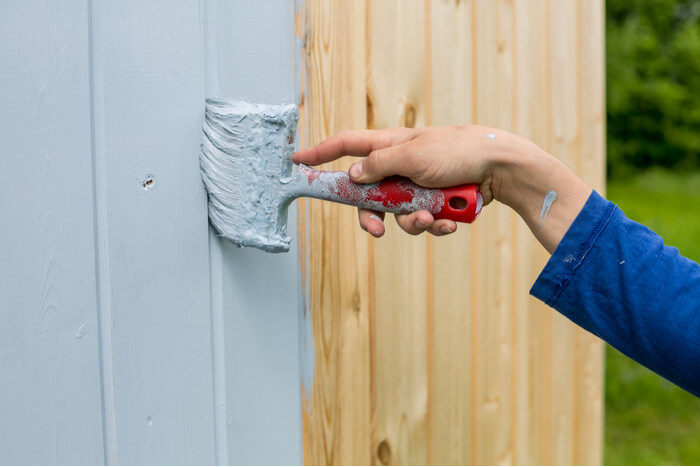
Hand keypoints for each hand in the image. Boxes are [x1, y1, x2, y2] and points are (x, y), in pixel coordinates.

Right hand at [292, 126, 507, 236]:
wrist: (498, 168)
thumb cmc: (457, 150)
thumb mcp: (412, 155)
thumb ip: (378, 165)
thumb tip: (352, 175)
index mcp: (388, 146)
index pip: (345, 146)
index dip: (320, 154)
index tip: (297, 161)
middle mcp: (398, 167)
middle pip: (367, 196)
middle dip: (371, 216)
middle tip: (376, 229)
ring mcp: (415, 186)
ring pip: (396, 214)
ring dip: (412, 221)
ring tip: (431, 216)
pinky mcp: (432, 202)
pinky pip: (422, 221)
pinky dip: (434, 224)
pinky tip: (448, 222)